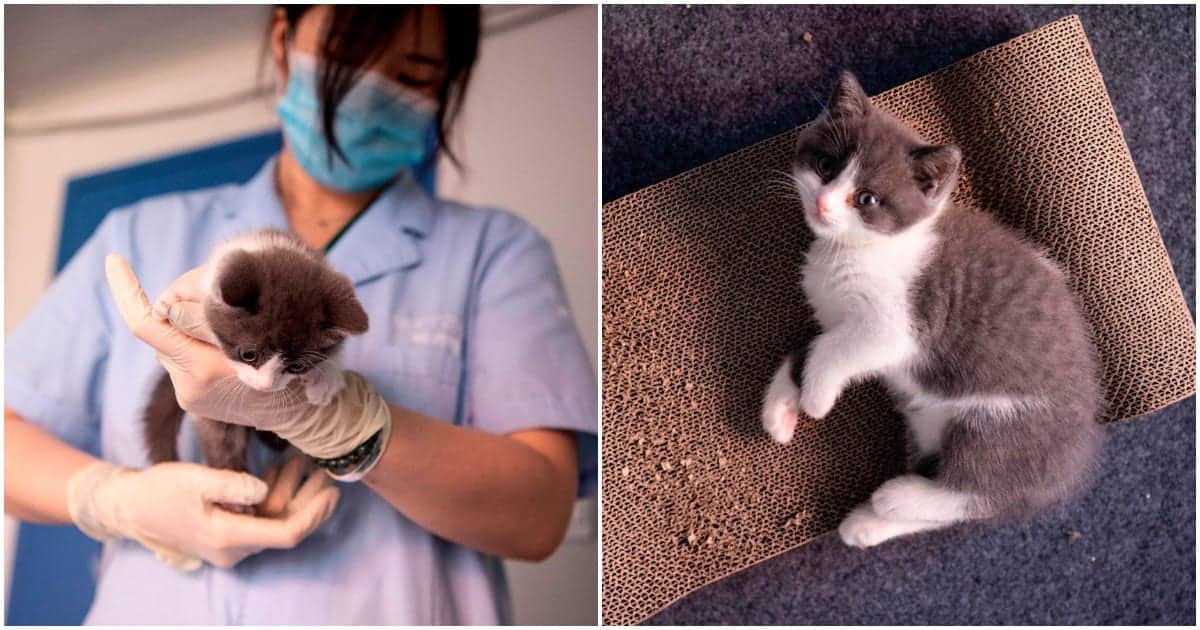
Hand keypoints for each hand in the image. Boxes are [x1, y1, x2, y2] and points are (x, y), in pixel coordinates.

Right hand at [66, 455, 339, 569]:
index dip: (314, 514)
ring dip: (294, 492)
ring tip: (304, 461)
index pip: (286, 533)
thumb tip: (264, 490)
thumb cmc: (160, 490)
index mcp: (229, 537)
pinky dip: (275, 495)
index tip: (333, 490)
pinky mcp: (230, 533)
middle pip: (287, 527)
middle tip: (328, 470)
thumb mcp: (195, 480)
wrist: (130, 507)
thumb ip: (232, 485)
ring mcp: (232, 544)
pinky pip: (262, 518)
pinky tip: (281, 468)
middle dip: (311, 500)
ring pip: (276, 521)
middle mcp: (235, 548)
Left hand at [103, 254, 389, 458]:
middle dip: (174, 311)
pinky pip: (180, 360)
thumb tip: (164, 305)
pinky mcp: (192, 400)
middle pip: (162, 329)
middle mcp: (192, 384)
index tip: (114, 260)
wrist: (303, 412)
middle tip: (190, 295)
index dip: (127, 290)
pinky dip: (194, 346)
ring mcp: (190, 395)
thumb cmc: (291, 362)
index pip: (147, 322)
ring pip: (170, 344)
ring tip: (223, 329)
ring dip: (187, 330)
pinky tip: (220, 347)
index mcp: (207, 366)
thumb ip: (207, 316)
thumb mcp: (259, 331)